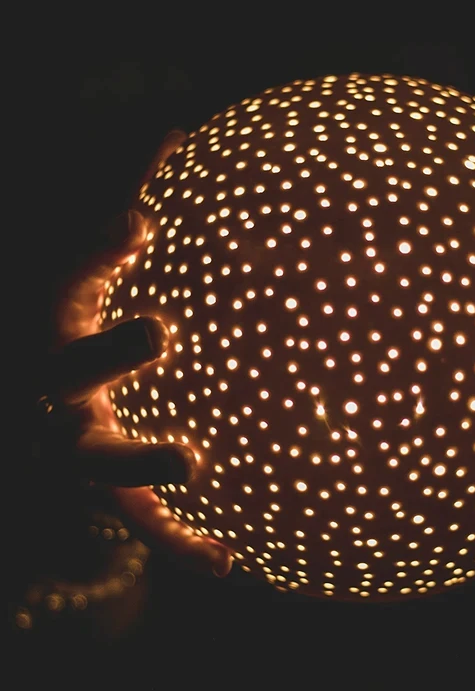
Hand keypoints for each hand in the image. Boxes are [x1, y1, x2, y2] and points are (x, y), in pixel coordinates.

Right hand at [33, 131, 231, 579]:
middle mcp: (48, 392)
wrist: (29, 441)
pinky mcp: (98, 500)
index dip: (93, 254)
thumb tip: (178, 130)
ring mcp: (68, 452)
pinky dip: (179, 544)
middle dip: (106, 352)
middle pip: (65, 374)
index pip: (62, 288)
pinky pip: (139, 527)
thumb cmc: (69, 347)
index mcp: (49, 333)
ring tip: (195, 458)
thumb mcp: (80, 281)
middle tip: (160, 328)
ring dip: (144, 457)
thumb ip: (123, 220)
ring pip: (100, 461)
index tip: (140, 222)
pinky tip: (229, 560)